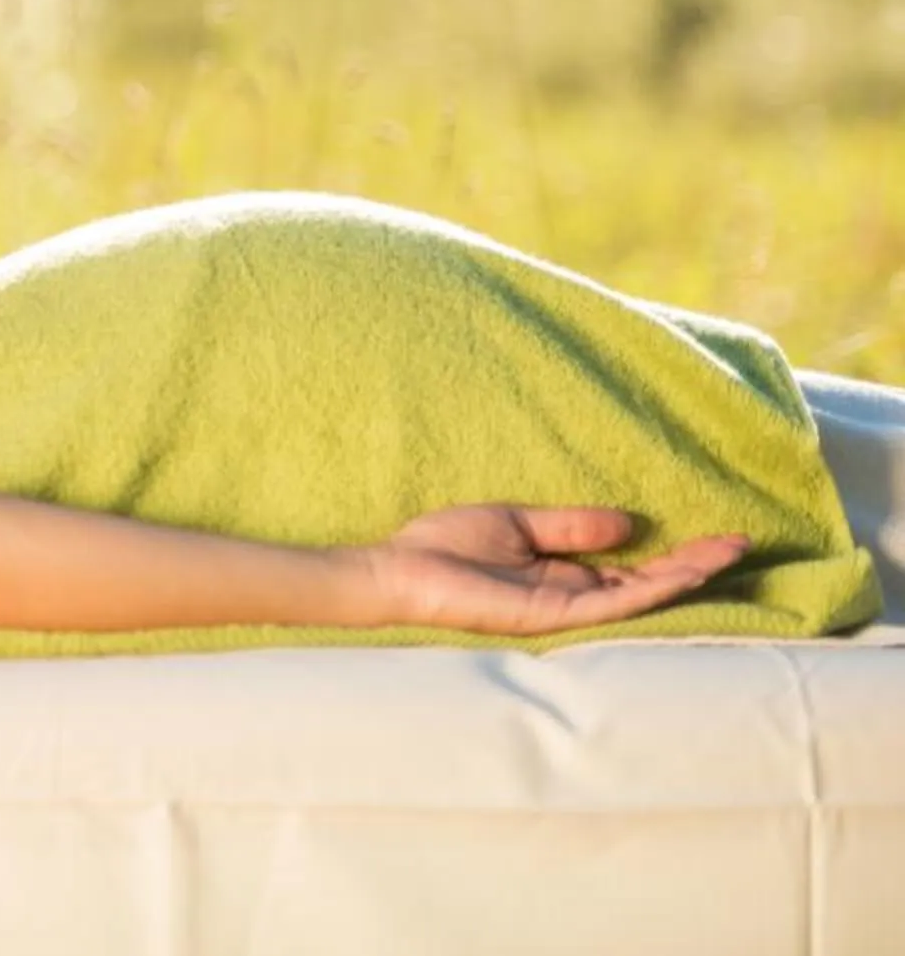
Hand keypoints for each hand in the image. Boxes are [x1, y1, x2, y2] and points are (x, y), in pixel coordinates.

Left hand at [361, 505, 748, 635]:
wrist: (398, 572)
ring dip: (684, 575)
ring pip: (640, 596)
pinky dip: (647, 591)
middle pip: (647, 584)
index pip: (632, 568)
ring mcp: (565, 610)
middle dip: (694, 565)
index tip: (715, 535)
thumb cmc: (443, 548)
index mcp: (563, 574)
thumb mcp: (515, 524)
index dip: (673, 554)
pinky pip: (610, 605)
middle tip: (741, 544)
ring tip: (726, 554)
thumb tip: (629, 523)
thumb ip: (571, 526)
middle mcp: (572, 595)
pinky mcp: (552, 617)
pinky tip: (678, 574)